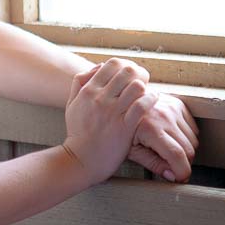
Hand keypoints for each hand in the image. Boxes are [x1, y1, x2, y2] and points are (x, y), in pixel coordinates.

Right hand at [64, 58, 159, 185]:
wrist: (81, 160)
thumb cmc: (78, 133)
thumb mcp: (72, 104)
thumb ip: (79, 82)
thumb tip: (98, 66)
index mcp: (88, 91)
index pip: (111, 64)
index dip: (126, 65)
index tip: (131, 74)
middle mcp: (100, 98)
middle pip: (127, 71)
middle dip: (138, 73)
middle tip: (143, 81)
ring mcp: (112, 112)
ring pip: (136, 86)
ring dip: (145, 87)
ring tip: (147, 93)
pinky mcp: (124, 127)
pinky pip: (142, 105)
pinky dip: (151, 99)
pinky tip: (152, 101)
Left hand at [126, 91, 198, 181]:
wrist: (122, 105)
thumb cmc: (124, 129)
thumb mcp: (132, 150)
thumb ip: (153, 164)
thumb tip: (172, 176)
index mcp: (150, 129)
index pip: (177, 155)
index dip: (182, 172)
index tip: (181, 178)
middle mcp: (164, 117)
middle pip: (188, 149)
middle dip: (183, 163)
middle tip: (172, 167)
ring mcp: (172, 109)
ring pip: (193, 139)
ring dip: (185, 150)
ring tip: (169, 151)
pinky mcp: (178, 104)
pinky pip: (193, 128)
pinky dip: (187, 137)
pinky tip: (172, 138)